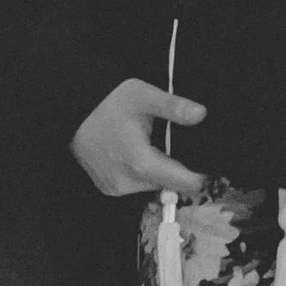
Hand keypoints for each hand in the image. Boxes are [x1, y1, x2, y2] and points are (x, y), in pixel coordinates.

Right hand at [72, 78, 207, 199]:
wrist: (72, 109)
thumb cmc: (109, 101)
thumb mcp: (145, 96)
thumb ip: (174, 107)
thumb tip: (201, 114)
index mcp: (139, 162)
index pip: (180, 182)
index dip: (199, 178)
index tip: (212, 173)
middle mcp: (126, 182)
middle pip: (167, 184)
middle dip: (178, 170)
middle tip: (178, 147)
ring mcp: (115, 187)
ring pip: (152, 186)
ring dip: (159, 171)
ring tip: (154, 146)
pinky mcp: (107, 188)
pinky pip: (136, 185)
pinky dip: (143, 174)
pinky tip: (139, 154)